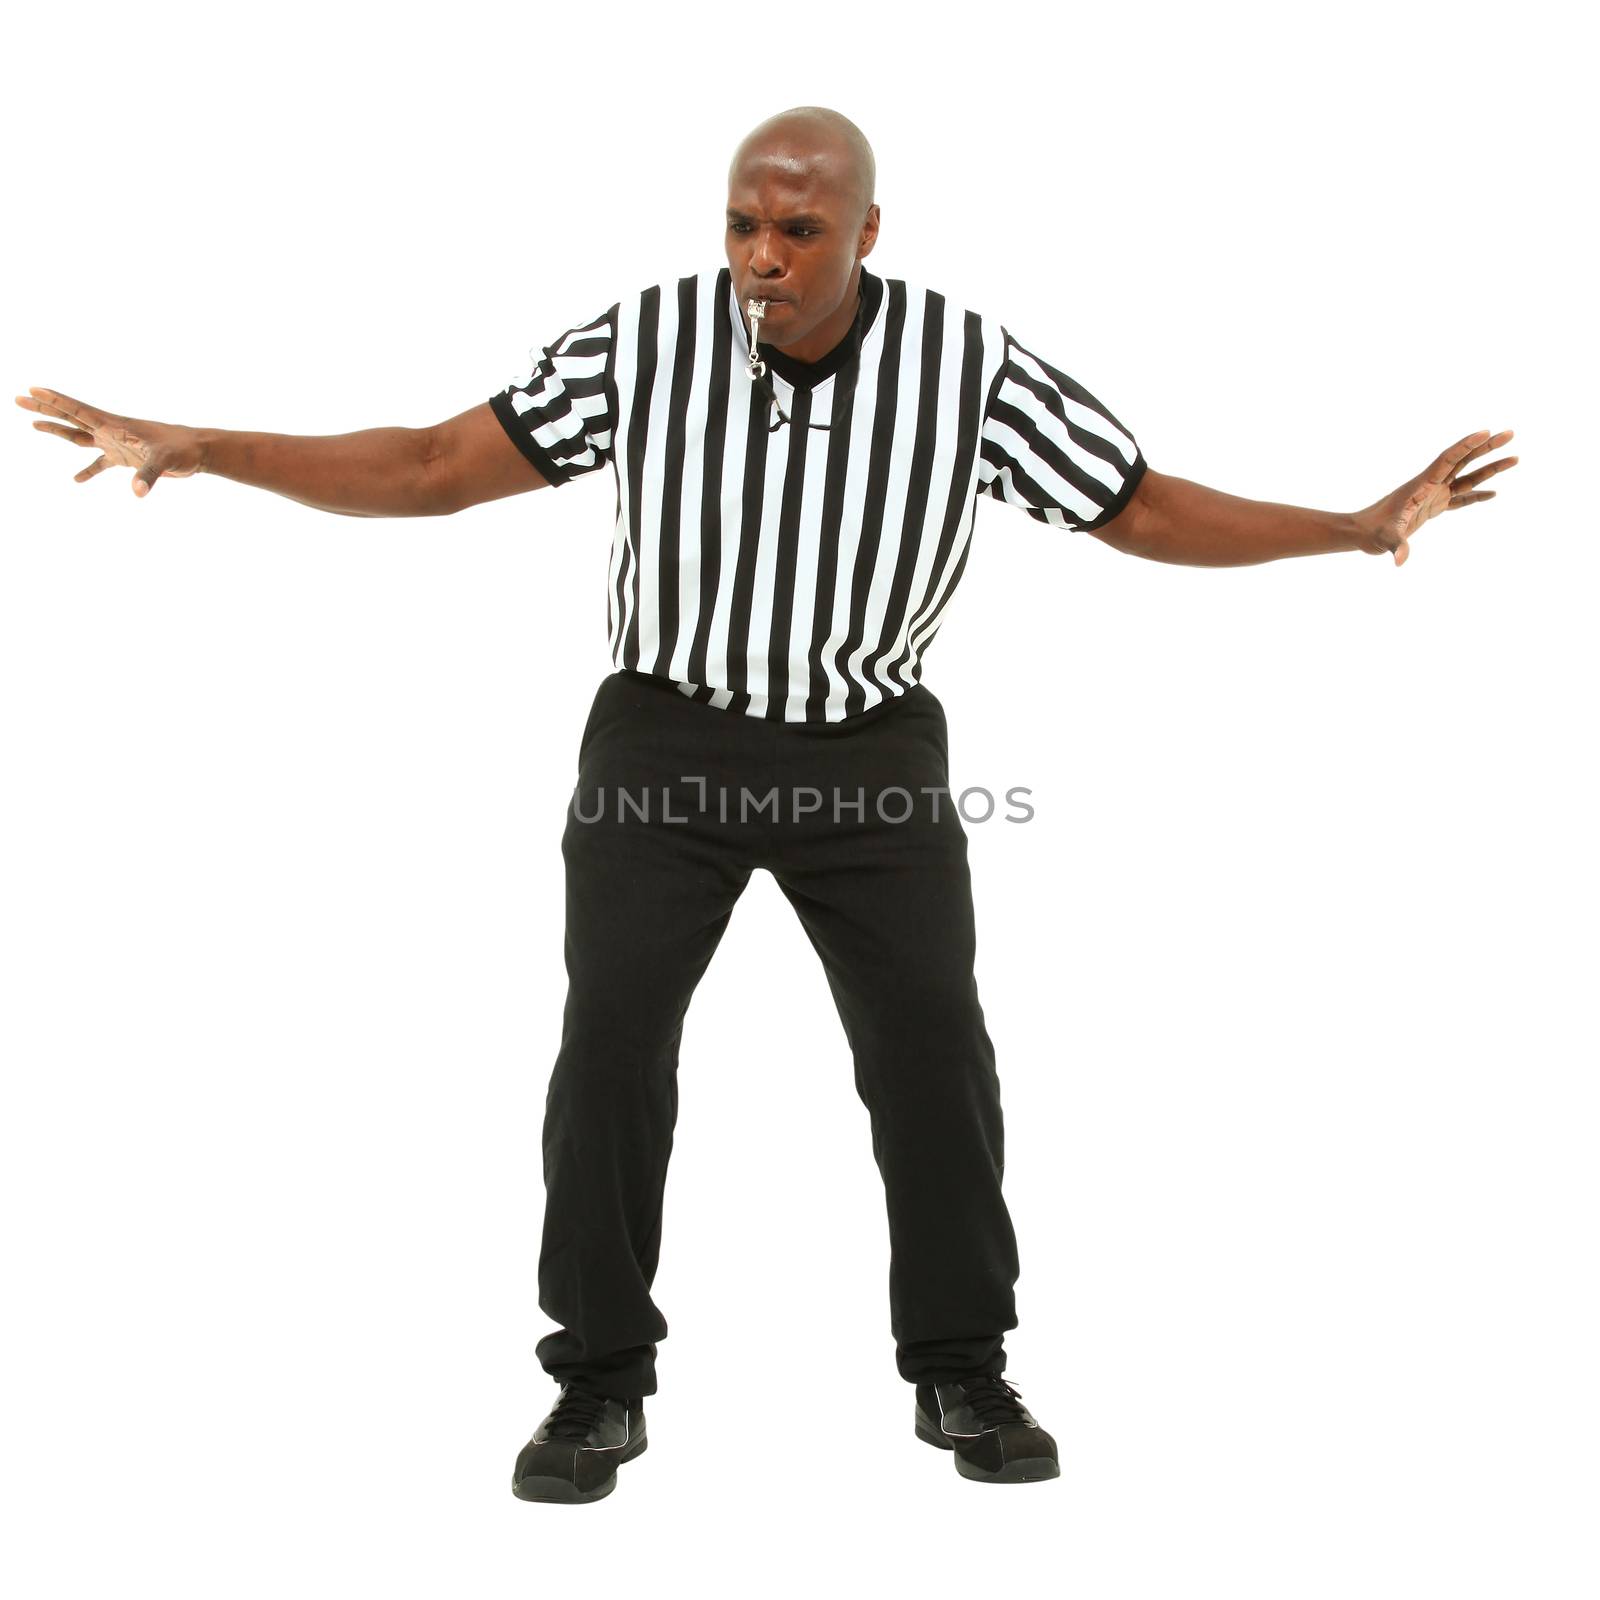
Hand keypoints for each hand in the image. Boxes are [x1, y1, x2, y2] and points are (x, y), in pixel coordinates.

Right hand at [14, 386, 206, 496]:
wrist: (197, 452)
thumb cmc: (182, 450)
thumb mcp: (165, 461)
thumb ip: (148, 475)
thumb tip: (137, 491)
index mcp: (114, 425)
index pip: (78, 410)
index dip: (54, 400)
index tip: (32, 390)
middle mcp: (111, 431)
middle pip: (70, 417)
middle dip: (45, 409)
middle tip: (18, 398)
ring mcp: (117, 443)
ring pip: (79, 435)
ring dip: (57, 430)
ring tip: (33, 424)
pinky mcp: (126, 458)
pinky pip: (100, 464)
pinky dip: (88, 471)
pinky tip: (76, 480)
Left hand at [1352, 428, 1518, 566]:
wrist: (1362, 533)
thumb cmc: (1372, 532)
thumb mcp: (1386, 539)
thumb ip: (1397, 546)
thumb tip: (1401, 560)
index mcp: (1421, 485)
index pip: (1447, 459)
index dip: (1466, 445)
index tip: (1486, 432)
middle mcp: (1430, 485)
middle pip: (1463, 461)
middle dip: (1486, 447)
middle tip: (1511, 434)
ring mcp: (1433, 495)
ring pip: (1466, 477)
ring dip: (1489, 468)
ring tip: (1514, 458)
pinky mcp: (1433, 508)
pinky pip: (1460, 499)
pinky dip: (1477, 495)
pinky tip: (1493, 493)